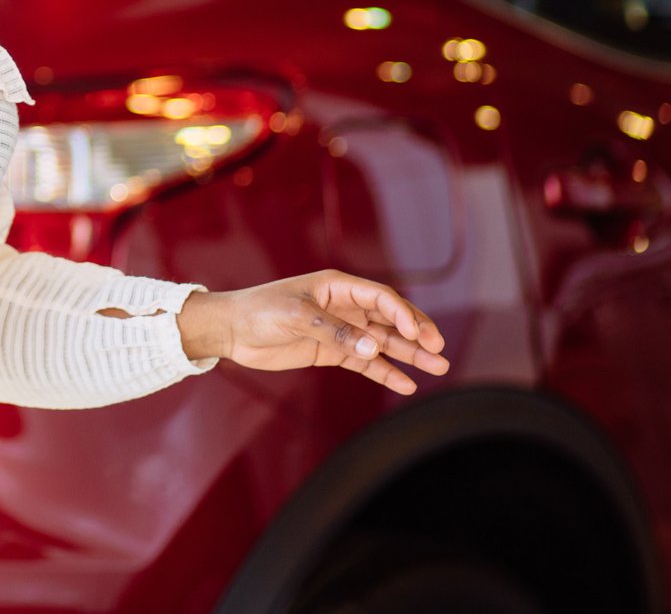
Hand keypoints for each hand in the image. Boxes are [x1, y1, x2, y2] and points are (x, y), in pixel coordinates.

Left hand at [187, 270, 450, 395]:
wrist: (231, 330)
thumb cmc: (260, 311)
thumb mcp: (296, 317)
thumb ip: (334, 331)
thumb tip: (372, 346)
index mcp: (337, 286)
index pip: (381, 298)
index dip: (403, 314)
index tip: (417, 335)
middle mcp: (344, 306)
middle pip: (390, 319)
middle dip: (416, 332)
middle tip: (439, 349)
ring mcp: (340, 330)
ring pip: (383, 342)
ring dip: (409, 354)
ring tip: (438, 367)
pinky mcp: (330, 351)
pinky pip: (365, 362)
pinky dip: (385, 372)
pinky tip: (406, 384)